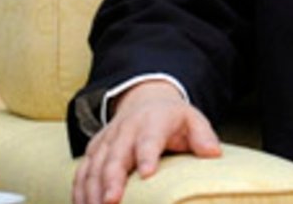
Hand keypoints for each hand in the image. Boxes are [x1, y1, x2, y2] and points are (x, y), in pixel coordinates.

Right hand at [72, 80, 222, 203]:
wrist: (145, 99)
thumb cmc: (173, 119)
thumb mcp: (193, 120)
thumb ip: (203, 136)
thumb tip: (213, 153)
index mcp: (153, 122)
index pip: (149, 139)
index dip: (147, 155)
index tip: (147, 173)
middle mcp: (125, 130)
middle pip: (115, 156)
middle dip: (111, 181)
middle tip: (111, 202)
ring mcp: (107, 140)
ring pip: (94, 166)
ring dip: (92, 191)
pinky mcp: (94, 150)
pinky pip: (82, 171)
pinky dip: (79, 191)